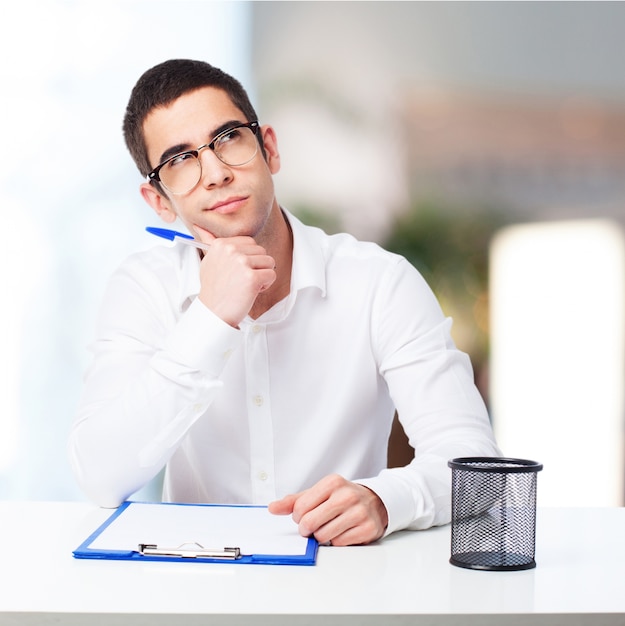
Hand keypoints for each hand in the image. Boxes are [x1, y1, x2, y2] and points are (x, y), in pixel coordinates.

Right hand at [194, 227, 275, 326]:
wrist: (213, 312)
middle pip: (261, 251)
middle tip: (241, 280)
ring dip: (262, 275)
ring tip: (246, 285)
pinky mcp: (252, 277)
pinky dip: (265, 285)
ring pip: (269, 262)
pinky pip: (272, 275)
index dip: (249, 258)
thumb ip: (209, 243)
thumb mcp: (208, 261)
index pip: (250, 242)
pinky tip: (251, 291)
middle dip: (257, 266)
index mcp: (221, 244)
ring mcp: (242, 263)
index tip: (237, 270)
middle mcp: (231, 250)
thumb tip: (200, 227)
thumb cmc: (213, 289)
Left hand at [268, 474, 388, 545]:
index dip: (298, 517)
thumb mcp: (319, 493)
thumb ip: (294, 501)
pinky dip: (336, 541)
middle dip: (307, 529)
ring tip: (329, 527)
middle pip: (310, 522)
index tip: (305, 516)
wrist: (374, 502)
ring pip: (323, 535)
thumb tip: (272, 508)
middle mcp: (346, 495)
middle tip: (313, 526)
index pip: (300, 508)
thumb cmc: (341, 498)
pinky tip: (342, 531)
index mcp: (332, 482)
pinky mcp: (366, 528)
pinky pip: (339, 543)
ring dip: (322, 536)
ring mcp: (358, 512)